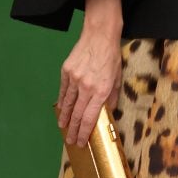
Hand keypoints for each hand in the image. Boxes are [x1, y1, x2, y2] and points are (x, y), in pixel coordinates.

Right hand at [55, 28, 121, 147]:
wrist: (99, 36)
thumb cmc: (112, 57)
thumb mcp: (117, 79)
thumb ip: (111, 98)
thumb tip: (107, 113)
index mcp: (101, 91)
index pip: (89, 118)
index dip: (83, 133)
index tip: (80, 142)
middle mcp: (86, 87)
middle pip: (76, 114)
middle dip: (73, 130)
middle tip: (70, 140)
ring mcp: (74, 79)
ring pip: (68, 104)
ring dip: (64, 118)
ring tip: (62, 127)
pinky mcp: (66, 71)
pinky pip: (63, 91)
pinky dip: (62, 102)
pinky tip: (61, 109)